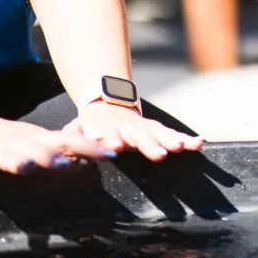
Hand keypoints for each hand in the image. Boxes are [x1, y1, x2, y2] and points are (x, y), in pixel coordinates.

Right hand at [0, 114, 116, 188]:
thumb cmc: (11, 138)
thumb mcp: (39, 140)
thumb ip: (63, 147)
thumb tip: (95, 153)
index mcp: (40, 138)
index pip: (69, 140)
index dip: (90, 146)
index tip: (112, 153)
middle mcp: (21, 142)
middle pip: (40, 148)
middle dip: (53, 156)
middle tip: (69, 164)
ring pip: (10, 156)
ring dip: (20, 162)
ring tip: (29, 169)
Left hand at [66, 102, 203, 161]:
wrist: (106, 103)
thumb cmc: (90, 125)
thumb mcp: (75, 130)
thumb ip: (69, 137)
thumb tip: (58, 147)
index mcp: (103, 127)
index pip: (105, 133)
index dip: (108, 138)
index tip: (112, 145)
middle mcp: (126, 126)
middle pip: (138, 135)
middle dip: (148, 144)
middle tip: (159, 154)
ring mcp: (142, 127)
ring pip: (157, 133)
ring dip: (169, 140)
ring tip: (180, 147)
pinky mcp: (155, 129)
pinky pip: (171, 134)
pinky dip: (185, 138)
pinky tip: (198, 142)